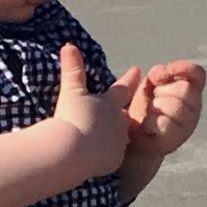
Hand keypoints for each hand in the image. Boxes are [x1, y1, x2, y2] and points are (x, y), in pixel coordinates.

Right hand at [53, 43, 140, 178]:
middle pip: (123, 116)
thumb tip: (68, 45)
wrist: (71, 150)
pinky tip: (97, 158)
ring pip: (118, 137)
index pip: (124, 87)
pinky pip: (111, 157)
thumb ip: (72, 68)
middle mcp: (120, 122)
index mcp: (111, 103)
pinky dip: (105, 155)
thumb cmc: (71, 118)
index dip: (130, 78)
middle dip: (120, 114)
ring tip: (102, 138)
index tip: (138, 70)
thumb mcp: (71, 91)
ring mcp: (119, 142)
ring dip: (112, 136)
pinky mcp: (115, 160)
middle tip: (118, 113)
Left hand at [125, 60, 205, 156]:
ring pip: (176, 106)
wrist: (129, 140)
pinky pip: (165, 124)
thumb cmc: (141, 111)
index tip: (165, 72)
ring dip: (156, 108)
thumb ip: (156, 75)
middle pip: (185, 90)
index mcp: (189, 90)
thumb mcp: (147, 86)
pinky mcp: (173, 141)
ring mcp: (186, 127)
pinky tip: (146, 128)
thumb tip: (158, 71)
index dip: (184, 68)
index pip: (198, 74)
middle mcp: (193, 108)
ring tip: (149, 116)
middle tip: (153, 102)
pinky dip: (151, 124)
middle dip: (163, 92)